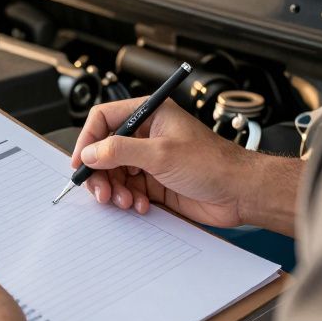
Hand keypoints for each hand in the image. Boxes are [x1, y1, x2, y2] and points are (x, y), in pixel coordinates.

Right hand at [72, 96, 272, 228]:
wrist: (241, 193)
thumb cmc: (214, 163)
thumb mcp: (161, 154)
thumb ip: (120, 151)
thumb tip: (90, 152)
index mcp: (149, 115)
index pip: (104, 119)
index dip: (88, 140)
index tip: (80, 162)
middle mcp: (147, 135)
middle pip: (105, 150)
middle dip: (100, 172)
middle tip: (100, 191)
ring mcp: (150, 159)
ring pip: (115, 173)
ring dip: (115, 189)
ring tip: (125, 201)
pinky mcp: (155, 182)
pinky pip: (129, 189)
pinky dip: (129, 199)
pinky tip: (141, 205)